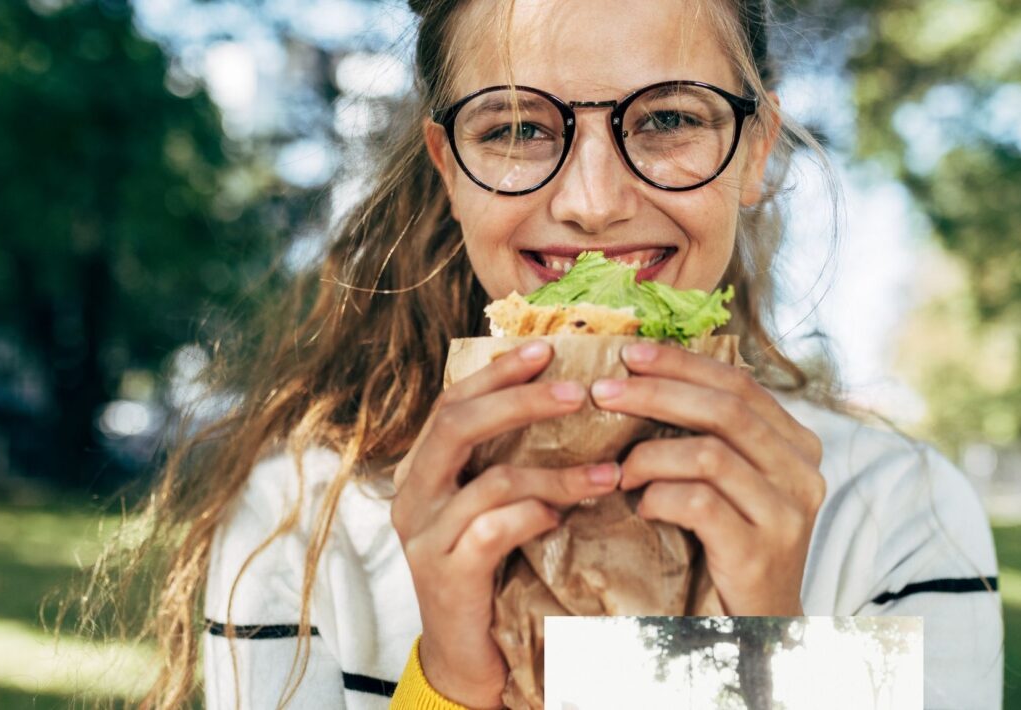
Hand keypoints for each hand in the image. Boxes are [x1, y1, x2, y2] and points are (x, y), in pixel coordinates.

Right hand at [390, 340, 620, 707]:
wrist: (469, 654)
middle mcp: (414, 495)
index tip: (546, 347)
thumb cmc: (491, 569)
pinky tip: (562, 518)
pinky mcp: (446, 574)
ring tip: (607, 473)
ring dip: (556, 472)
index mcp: (424, 468)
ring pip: (489, 480)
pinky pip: (493, 529)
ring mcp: (425, 536)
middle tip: (578, 392)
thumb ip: (510, 458)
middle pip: (457, 425)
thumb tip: (568, 397)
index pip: (453, 402)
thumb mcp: (496, 504)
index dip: (497, 372)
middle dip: (520, 400)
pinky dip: (534, 515)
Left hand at [589, 341, 824, 615]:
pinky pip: (700, 503)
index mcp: (797, 444)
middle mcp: (803, 472)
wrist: (759, 628)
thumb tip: (643, 377)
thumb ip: (710, 435)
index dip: (682, 363)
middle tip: (604, 393)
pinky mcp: (760, 551)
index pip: (739, 384)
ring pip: (710, 454)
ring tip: (619, 468)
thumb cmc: (731, 546)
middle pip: (725, 409)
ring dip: (650, 454)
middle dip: (656, 393)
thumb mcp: (731, 482)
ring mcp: (787, 513)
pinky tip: (641, 505)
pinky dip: (659, 496)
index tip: (630, 354)